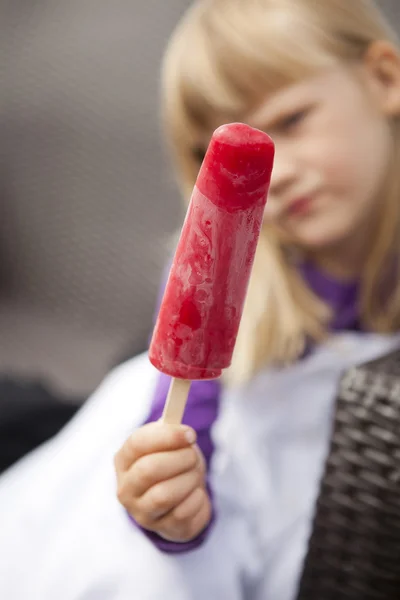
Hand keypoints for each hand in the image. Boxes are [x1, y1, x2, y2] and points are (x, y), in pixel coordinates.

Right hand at [114, 422, 211, 542]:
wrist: (180, 499)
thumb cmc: (172, 463)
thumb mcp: (168, 442)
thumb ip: (171, 424)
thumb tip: (181, 388)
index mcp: (123, 460)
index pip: (137, 444)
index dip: (166, 437)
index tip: (189, 434)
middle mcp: (126, 489)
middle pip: (149, 470)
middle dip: (180, 459)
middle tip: (193, 455)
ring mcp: (142, 513)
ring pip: (165, 494)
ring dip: (189, 479)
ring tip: (195, 473)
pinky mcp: (163, 530)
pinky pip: (184, 512)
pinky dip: (197, 498)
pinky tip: (195, 492)